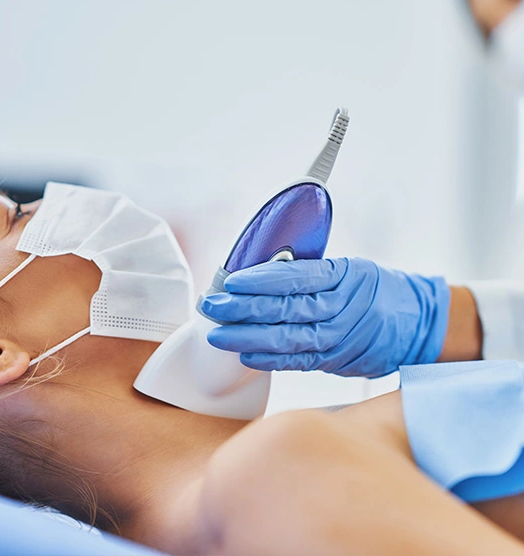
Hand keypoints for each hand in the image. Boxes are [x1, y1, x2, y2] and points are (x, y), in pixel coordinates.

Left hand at [200, 257, 450, 377]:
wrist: (418, 324)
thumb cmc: (377, 289)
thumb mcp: (350, 267)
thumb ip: (311, 273)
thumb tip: (262, 275)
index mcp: (343, 277)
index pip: (294, 278)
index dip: (260, 280)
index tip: (231, 281)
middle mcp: (340, 308)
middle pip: (284, 309)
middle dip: (242, 308)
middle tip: (212, 305)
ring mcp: (337, 338)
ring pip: (287, 339)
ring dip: (247, 338)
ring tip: (219, 334)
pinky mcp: (334, 361)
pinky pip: (298, 362)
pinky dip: (270, 360)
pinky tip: (246, 357)